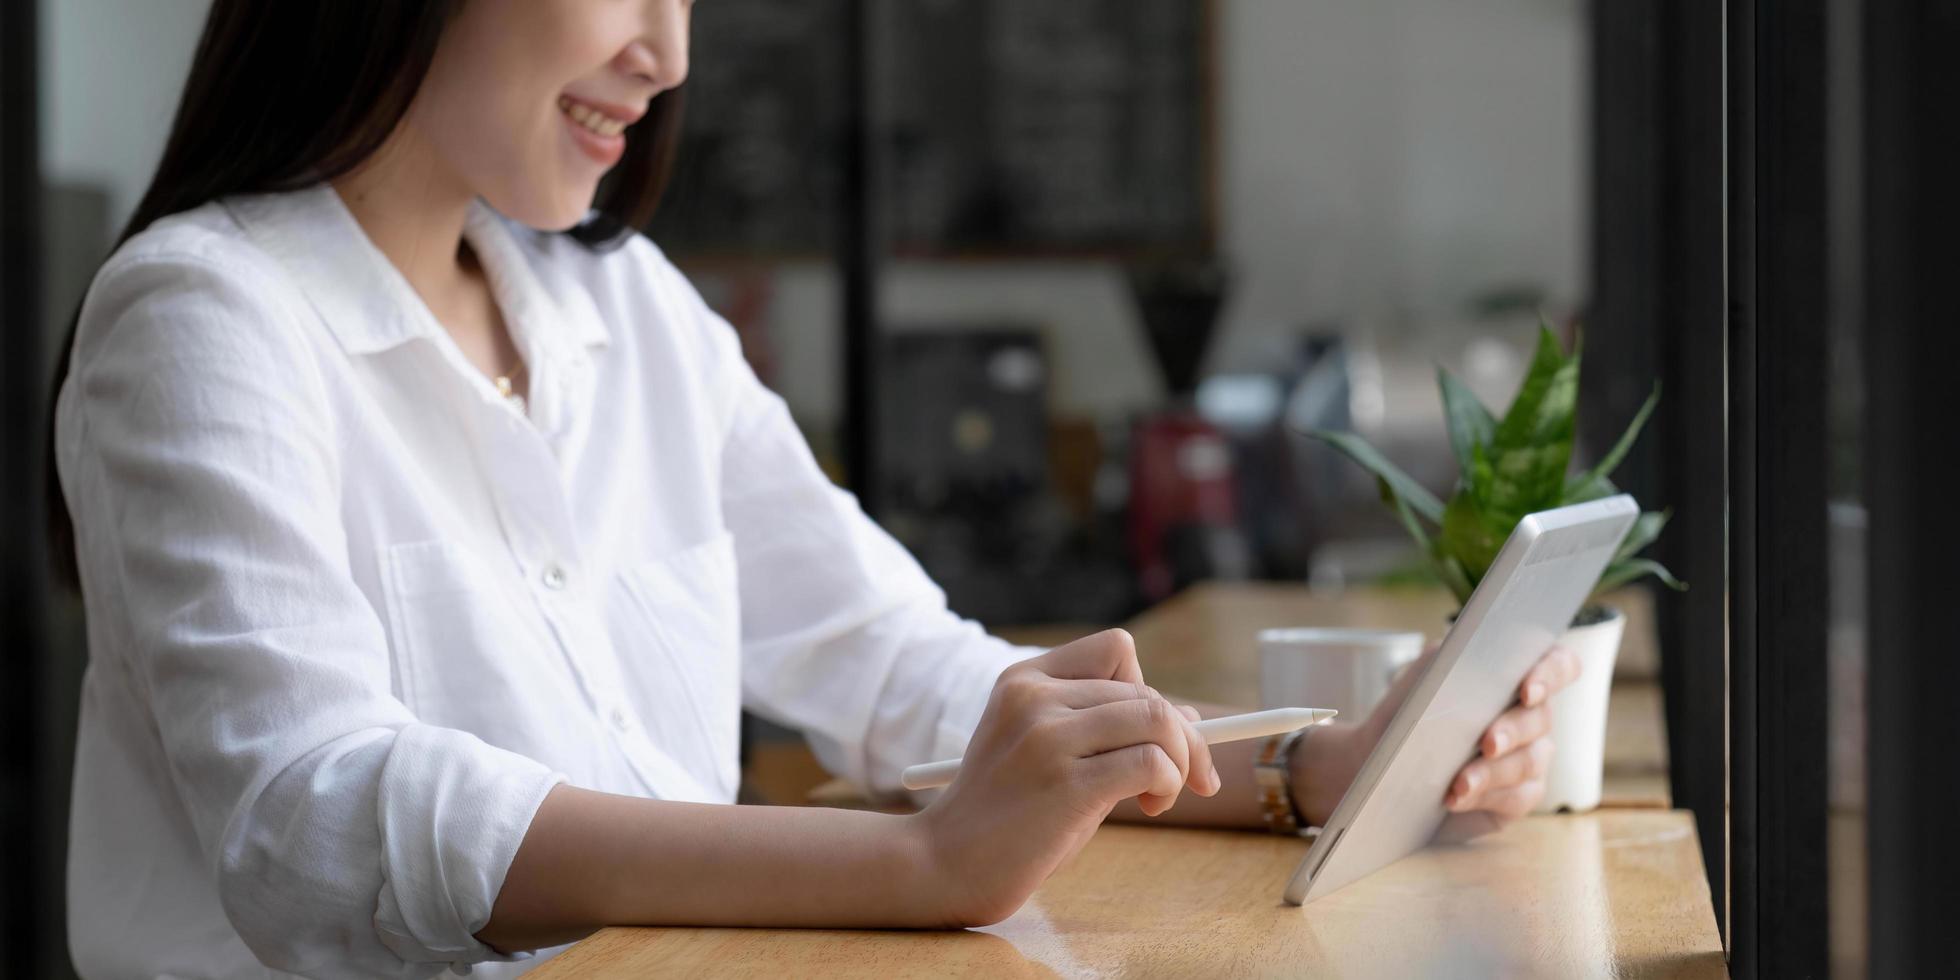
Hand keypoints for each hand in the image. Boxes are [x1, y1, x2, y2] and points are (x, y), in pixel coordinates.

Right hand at [911, 629, 1217, 925]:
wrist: (944, 866)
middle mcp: (1034, 698)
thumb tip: (1192, 717)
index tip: (1151, 736)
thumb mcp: (1050, 755)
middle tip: (1181, 783)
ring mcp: (1046, 737)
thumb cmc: (1005, 816)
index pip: (1116, 650)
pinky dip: (1169, 783)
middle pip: (1146, 692)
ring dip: (1180, 761)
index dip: (1146, 690)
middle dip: (1182, 738)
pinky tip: (1148, 807)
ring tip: (1157, 797)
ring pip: (1159, 719)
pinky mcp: (1065, 783)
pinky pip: (1152, 762)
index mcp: (1023, 679)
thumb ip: (1108, 732)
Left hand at [1288, 646, 1582, 829]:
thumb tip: (1469, 648)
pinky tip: (1455, 798)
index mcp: (1516, 677)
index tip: (1528, 689)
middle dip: (1512, 730)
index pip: (1560, 665)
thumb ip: (1449, 658)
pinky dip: (1484, 796)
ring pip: (1529, 761)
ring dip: (1492, 771)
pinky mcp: (1518, 795)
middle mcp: (1531, 716)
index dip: (1552, 673)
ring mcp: (1530, 757)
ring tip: (1459, 782)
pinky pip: (1518, 796)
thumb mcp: (1422, 679)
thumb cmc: (1406, 716)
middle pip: (1541, 718)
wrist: (1381, 766)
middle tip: (1487, 743)